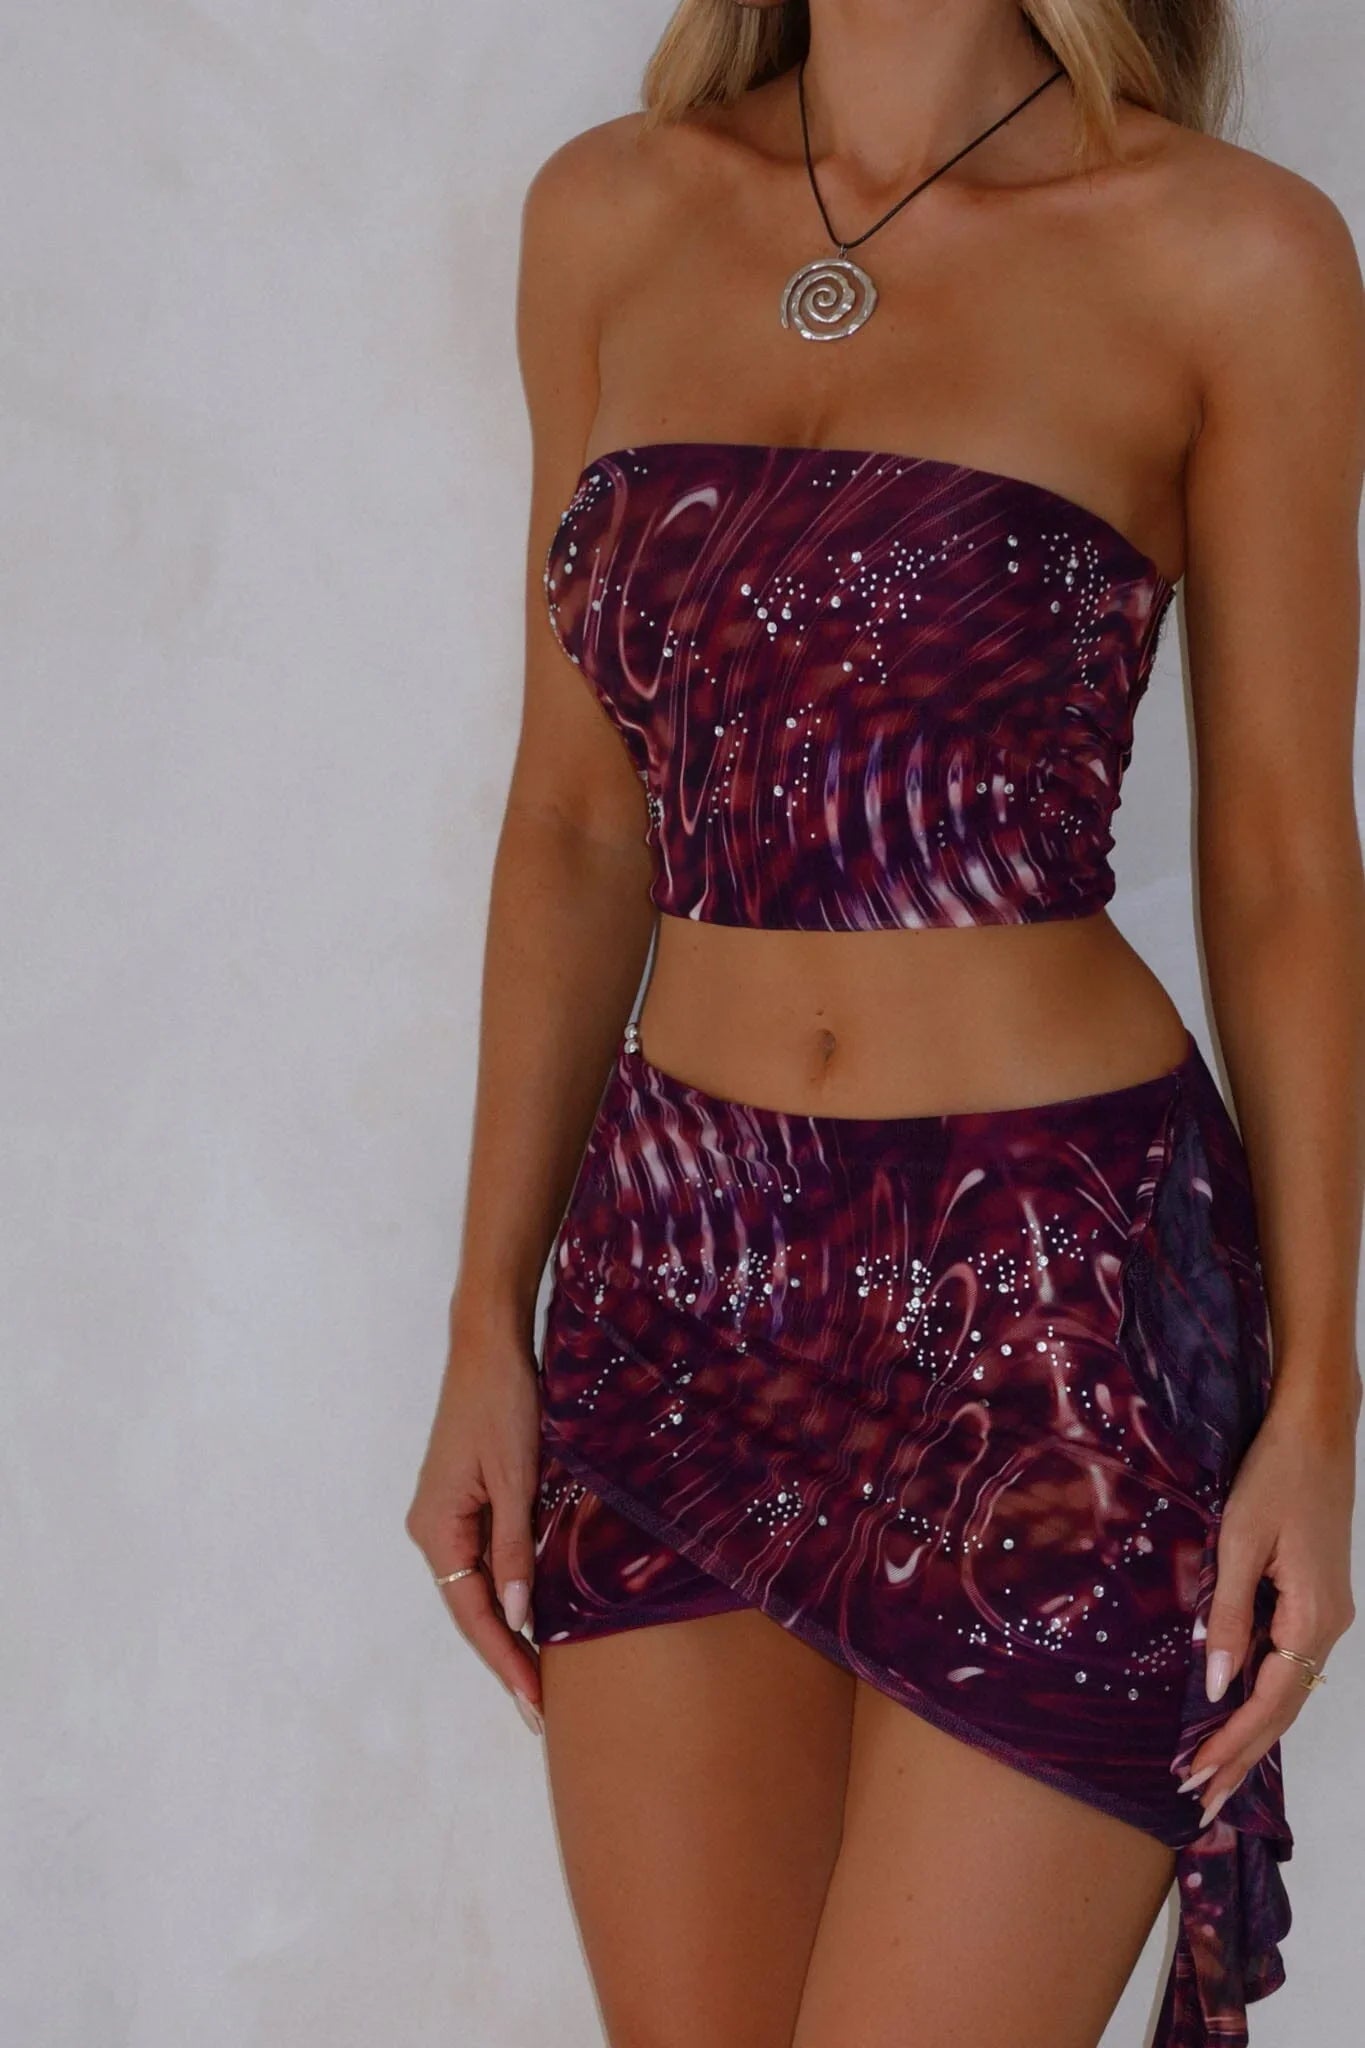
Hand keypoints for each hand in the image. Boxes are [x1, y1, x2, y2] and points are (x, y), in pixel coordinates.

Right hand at [405, 1307, 544, 1732]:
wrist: (489, 1346)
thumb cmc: (502, 1403)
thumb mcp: (516, 1478)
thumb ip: (514, 1548)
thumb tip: (515, 1617)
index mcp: (436, 1528)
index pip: (472, 1614)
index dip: (504, 1661)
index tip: (533, 1704)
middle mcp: (433, 1529)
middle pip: (470, 1609)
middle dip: (505, 1657)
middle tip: (540, 1710)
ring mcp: (447, 1514)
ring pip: (477, 1587)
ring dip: (507, 1629)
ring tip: (540, 1676)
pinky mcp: (466, 1499)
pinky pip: (485, 1558)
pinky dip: (508, 1590)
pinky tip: (533, 1614)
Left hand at [1179, 1384, 1356, 1823]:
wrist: (1314, 1430)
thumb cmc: (1273, 1477)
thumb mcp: (1241, 1542)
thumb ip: (1229, 1615)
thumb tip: (1214, 1685)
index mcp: (1313, 1618)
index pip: (1269, 1702)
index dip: (1232, 1745)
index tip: (1195, 1780)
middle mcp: (1327, 1626)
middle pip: (1282, 1707)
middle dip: (1241, 1757)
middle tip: (1201, 1804)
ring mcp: (1325, 1613)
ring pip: (1286, 1687)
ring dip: (1249, 1731)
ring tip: (1212, 1774)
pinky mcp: (1314, 1597)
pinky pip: (1286, 1660)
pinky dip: (1258, 1692)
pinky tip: (1231, 1710)